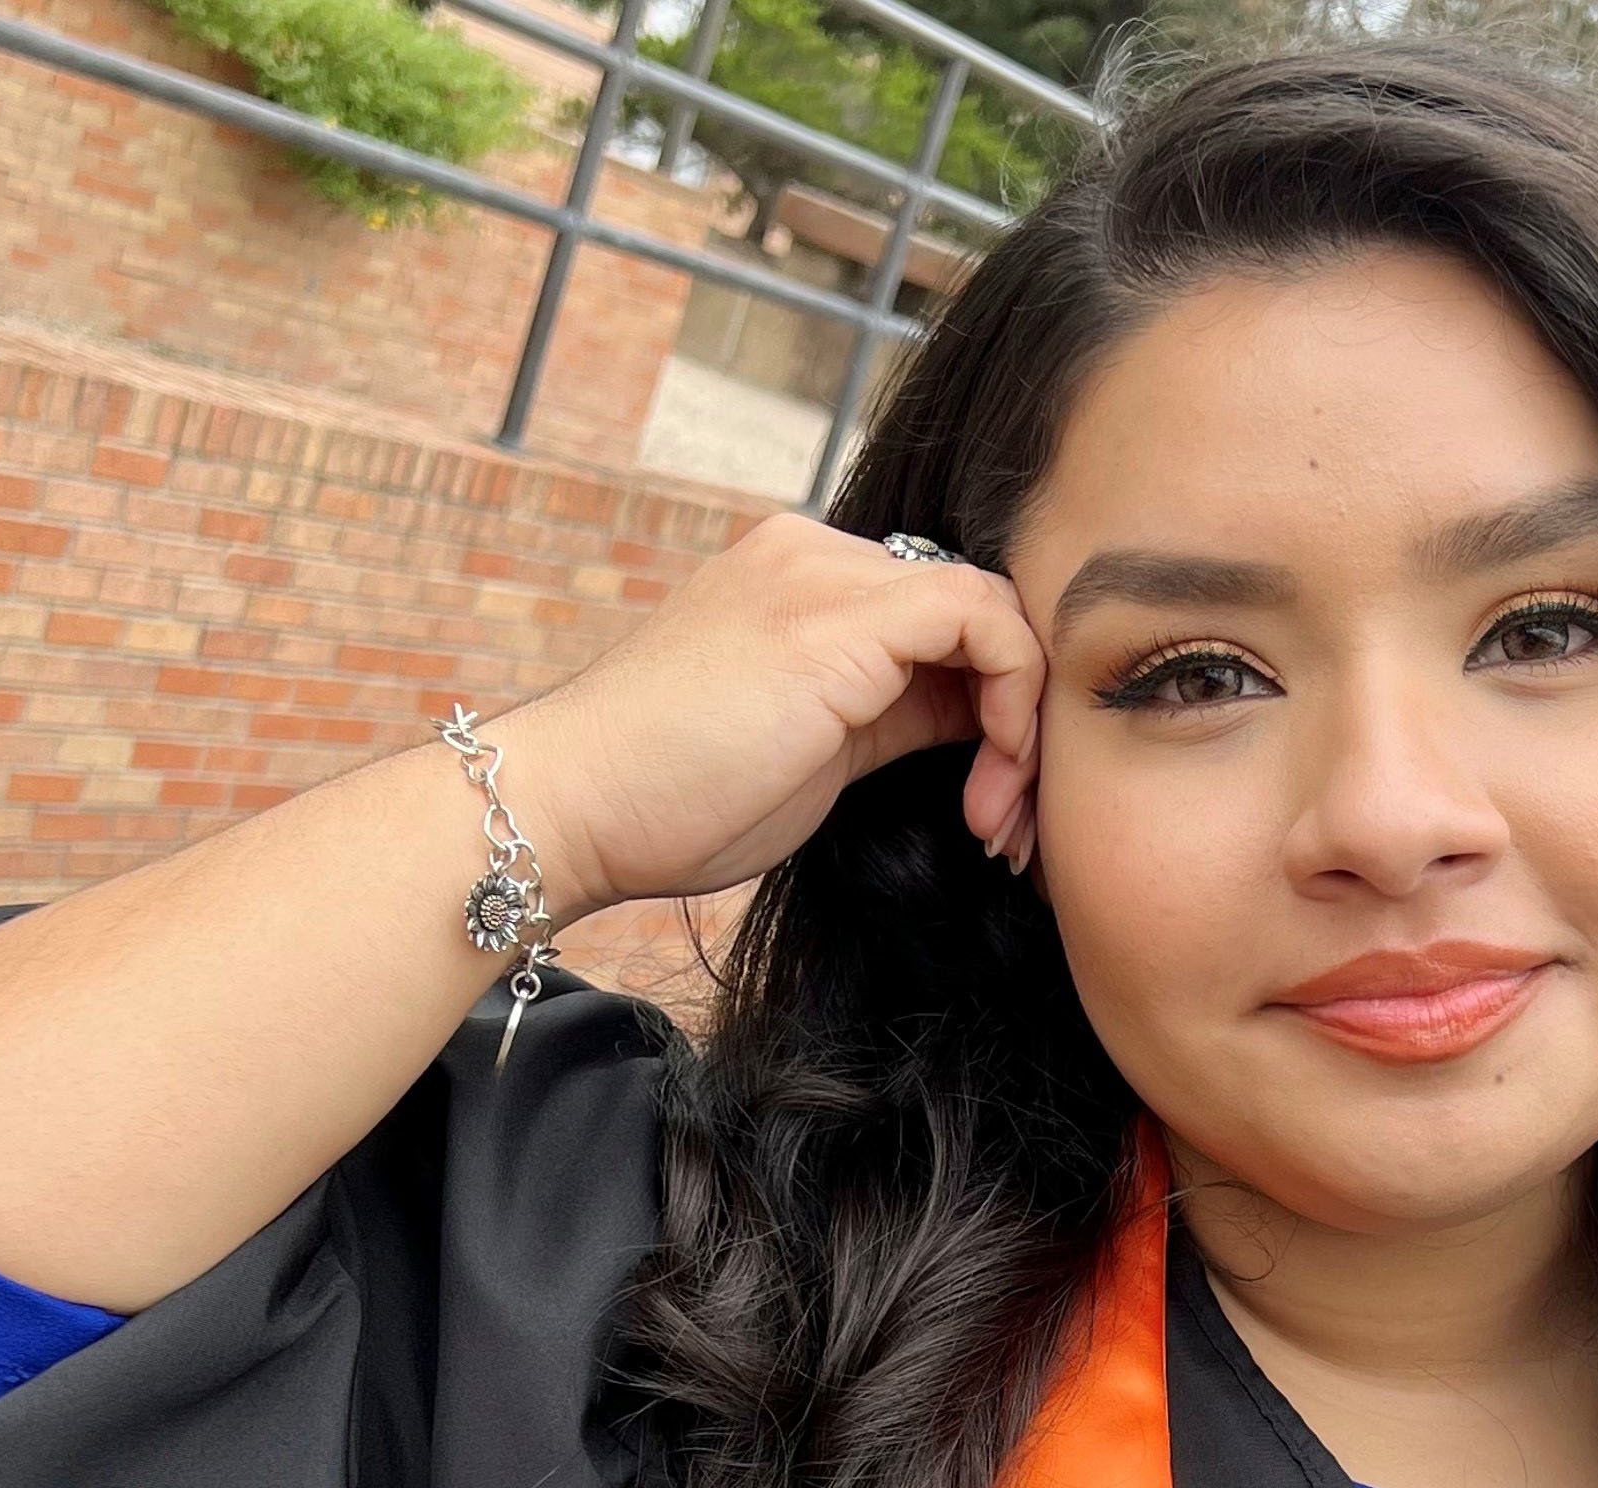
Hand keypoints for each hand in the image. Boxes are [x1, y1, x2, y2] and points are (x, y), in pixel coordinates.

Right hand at [499, 511, 1043, 916]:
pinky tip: (991, 778)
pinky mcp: (837, 618)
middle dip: (1021, 720)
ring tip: (995, 820)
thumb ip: (893, 714)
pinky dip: (1014, 700)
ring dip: (1023, 724)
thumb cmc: (672, 801)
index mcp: (800, 581)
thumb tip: (980, 722)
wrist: (574, 805)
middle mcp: (812, 555)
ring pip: (992, 609)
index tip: (992, 806)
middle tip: (1011, 822)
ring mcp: (821, 575)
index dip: (994, 705)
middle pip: (976, 607)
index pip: (945, 613)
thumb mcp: (814, 750)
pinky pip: (982, 618)